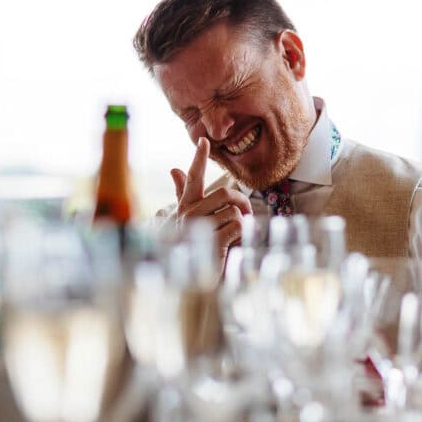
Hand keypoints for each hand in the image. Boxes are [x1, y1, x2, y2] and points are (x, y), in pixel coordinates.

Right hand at [171, 137, 252, 266]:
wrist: (195, 281)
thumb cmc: (195, 248)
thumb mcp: (191, 222)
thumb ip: (184, 195)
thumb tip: (174, 169)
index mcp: (185, 208)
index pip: (192, 178)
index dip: (198, 159)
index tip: (204, 141)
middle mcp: (188, 215)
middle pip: (224, 193)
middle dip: (241, 201)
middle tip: (247, 213)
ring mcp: (199, 228)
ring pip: (233, 211)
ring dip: (242, 223)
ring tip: (237, 236)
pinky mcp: (212, 241)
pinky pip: (237, 226)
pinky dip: (243, 234)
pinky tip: (236, 244)